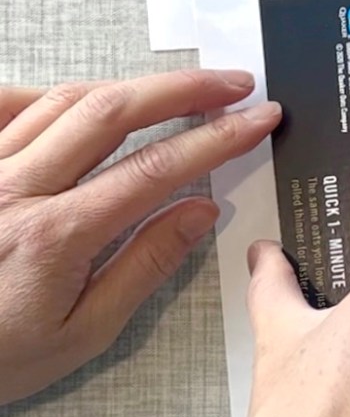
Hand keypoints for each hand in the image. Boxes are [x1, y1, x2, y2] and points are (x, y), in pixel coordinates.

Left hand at [0, 70, 280, 404]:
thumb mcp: (83, 332)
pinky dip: (53, 93)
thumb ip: (145, 265)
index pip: (155, 168)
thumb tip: (201, 211)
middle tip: (231, 83)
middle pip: (111, 110)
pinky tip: (86, 101)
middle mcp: (16, 188)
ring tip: (176, 92)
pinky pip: (9, 106)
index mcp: (55, 235)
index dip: (216, 138)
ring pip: (63, 98)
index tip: (257, 120)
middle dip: (182, 88)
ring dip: (129, 87)